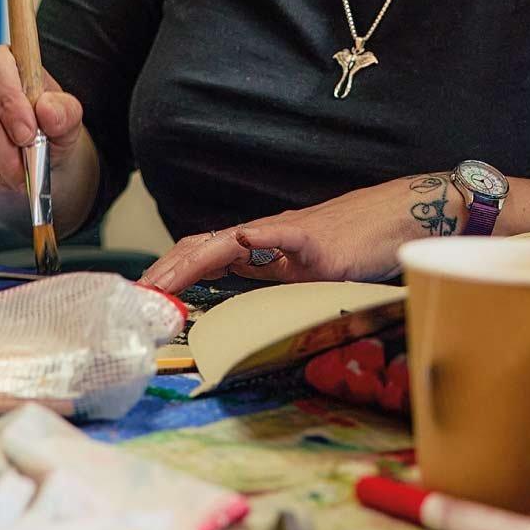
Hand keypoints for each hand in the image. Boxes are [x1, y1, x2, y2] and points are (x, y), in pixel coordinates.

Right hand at [0, 44, 87, 198]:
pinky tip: (1, 175)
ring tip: (19, 176)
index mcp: (4, 59)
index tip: (28, 136)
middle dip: (7, 154)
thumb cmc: (51, 123)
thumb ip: (64, 111)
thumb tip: (46, 110)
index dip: (10, 105)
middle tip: (27, 173)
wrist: (37, 145)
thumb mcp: (68, 116)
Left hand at [136, 172, 462, 293]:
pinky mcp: (320, 241)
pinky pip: (288, 235)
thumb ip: (268, 283)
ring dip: (193, 261)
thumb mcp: (301, 275)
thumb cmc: (351, 247)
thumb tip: (233, 309)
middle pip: (202, 246)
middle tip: (136, 297)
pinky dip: (263, 238)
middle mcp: (265, 236)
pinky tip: (244, 240)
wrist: (394, 219)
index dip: (168, 272)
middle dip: (165, 270)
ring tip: (165, 280)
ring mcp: (290, 235)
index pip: (200, 255)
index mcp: (258, 247)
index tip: (140, 296)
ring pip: (230, 241)